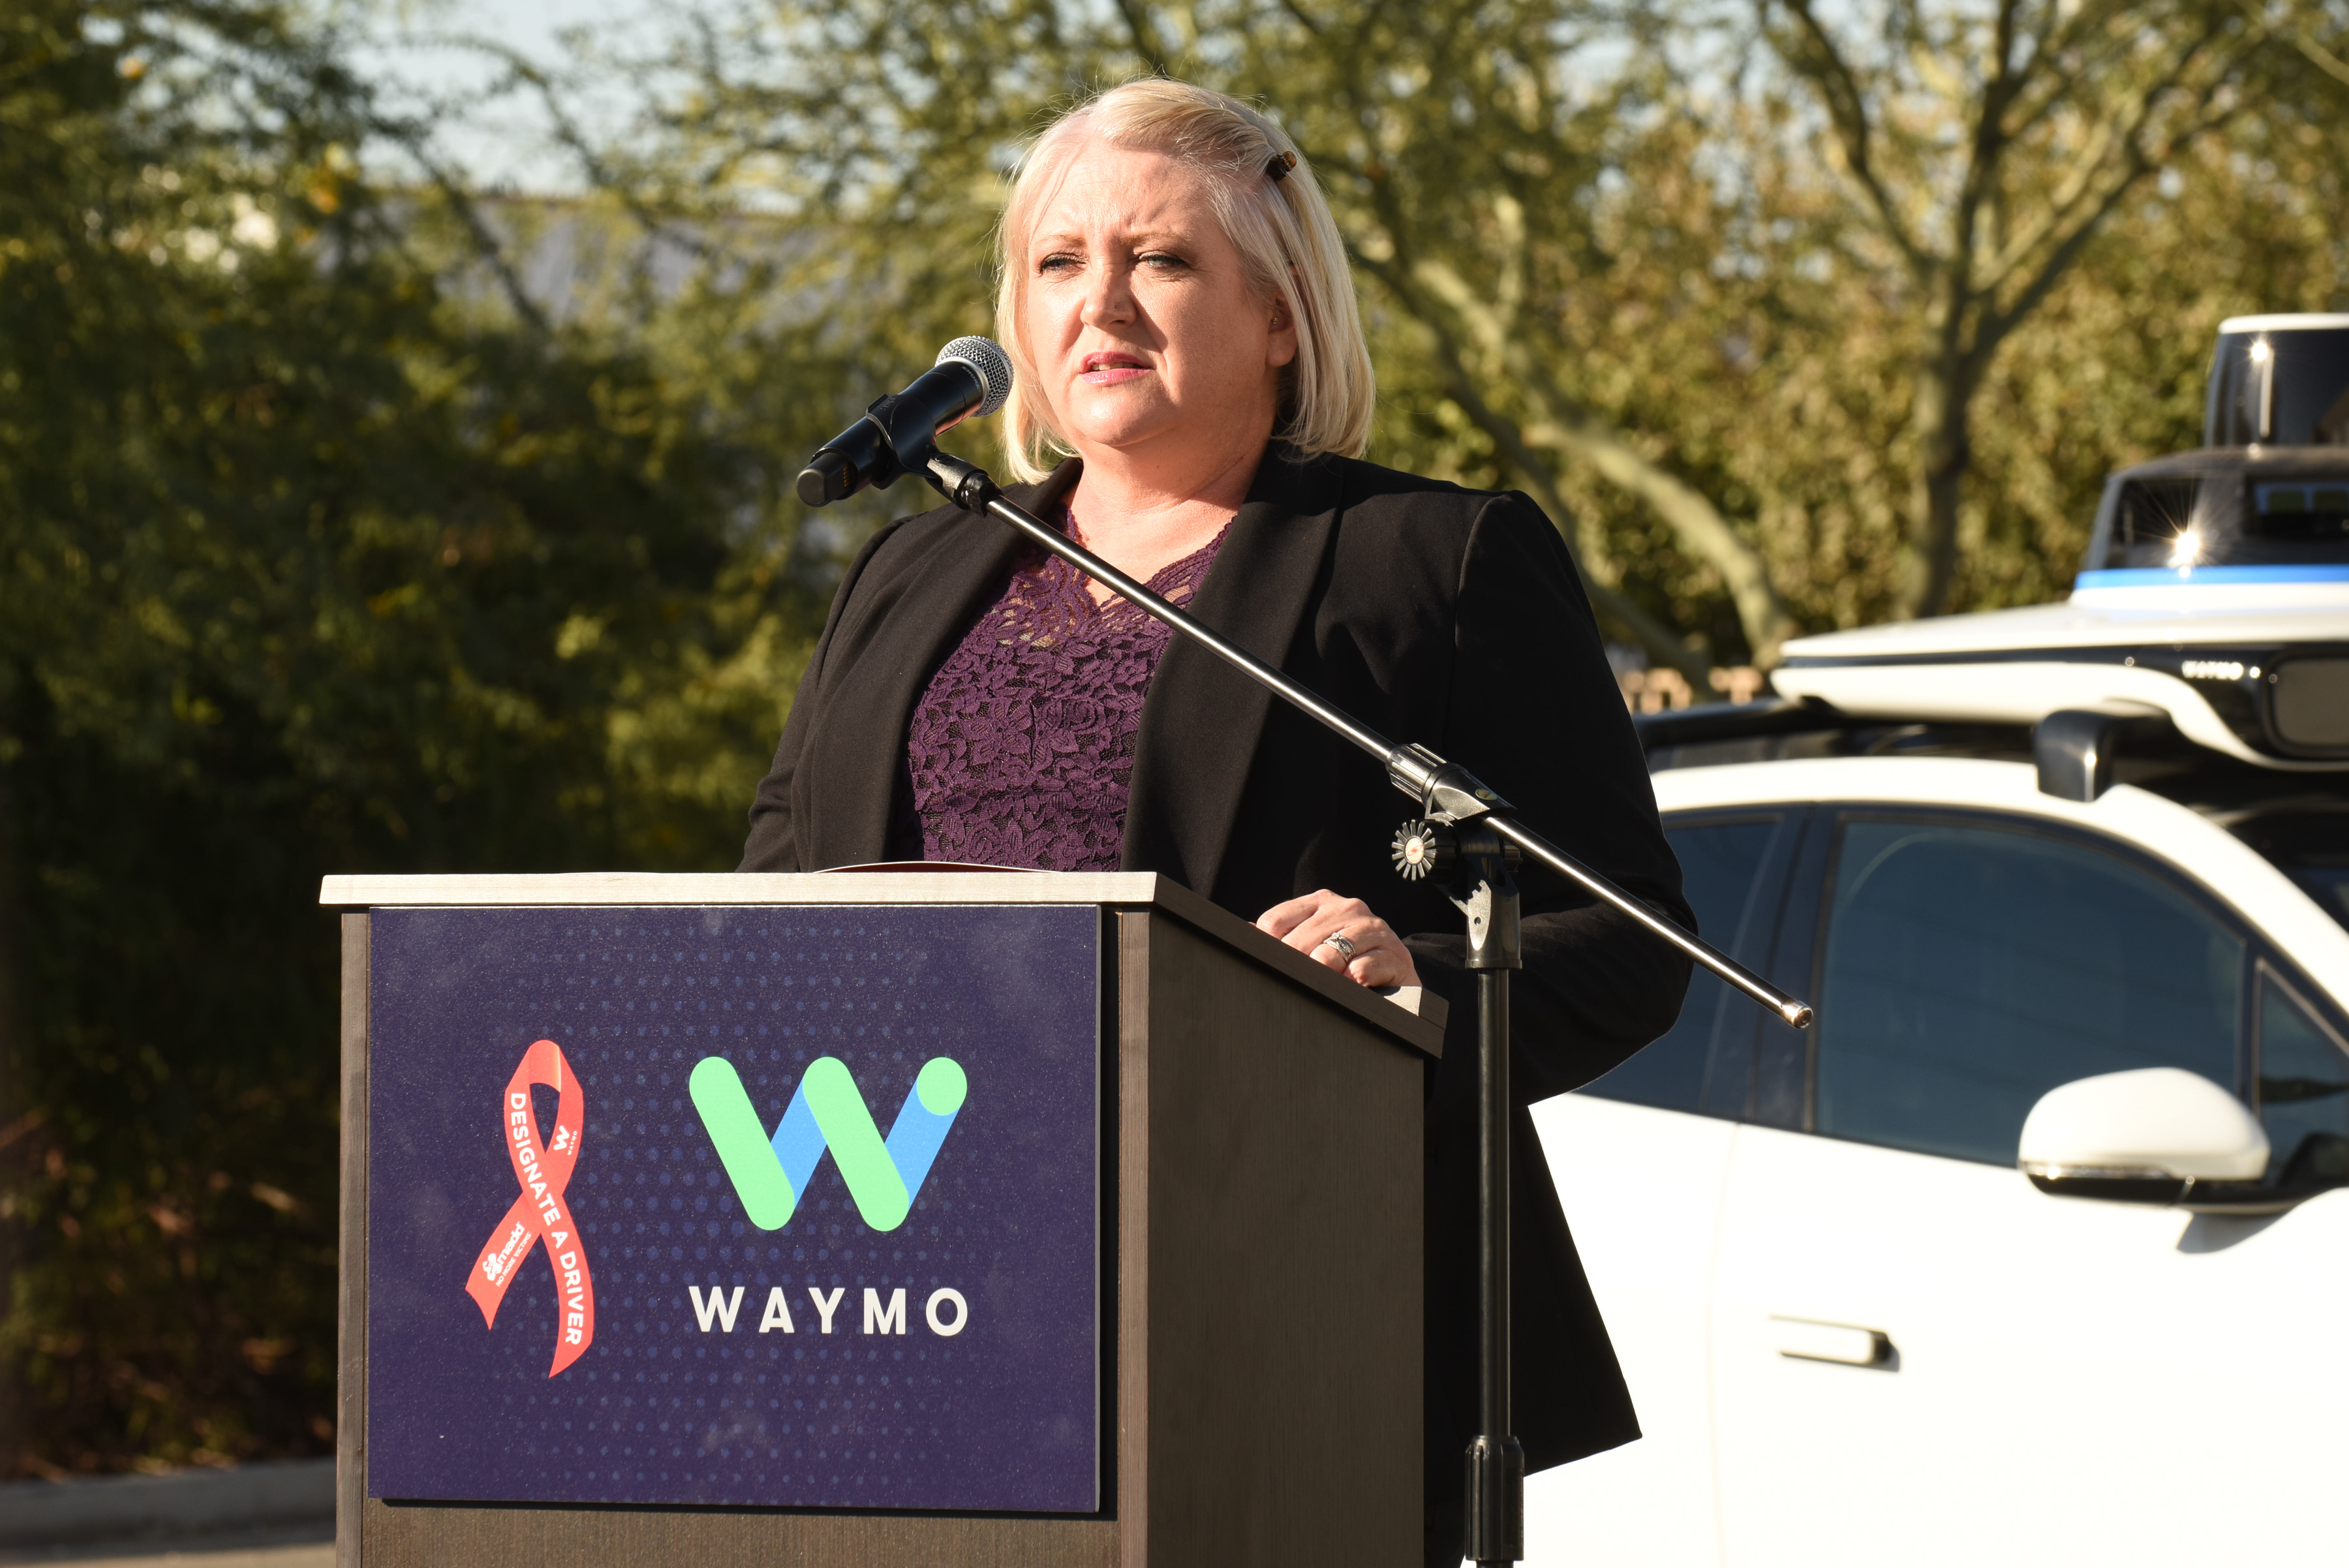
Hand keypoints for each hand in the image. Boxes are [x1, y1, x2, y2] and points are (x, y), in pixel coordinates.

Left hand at [1255, 890, 1421, 989]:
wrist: (1399, 974)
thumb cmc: (1349, 959)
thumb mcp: (1316, 943)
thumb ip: (1282, 938)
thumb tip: (1243, 932)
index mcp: (1322, 902)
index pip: (1275, 922)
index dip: (1269, 951)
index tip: (1273, 969)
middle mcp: (1348, 908)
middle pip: (1298, 942)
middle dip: (1295, 968)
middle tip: (1297, 985)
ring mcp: (1373, 929)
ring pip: (1329, 954)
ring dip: (1323, 975)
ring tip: (1327, 986)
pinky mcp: (1394, 954)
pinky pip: (1362, 970)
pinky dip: (1353, 983)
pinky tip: (1354, 987)